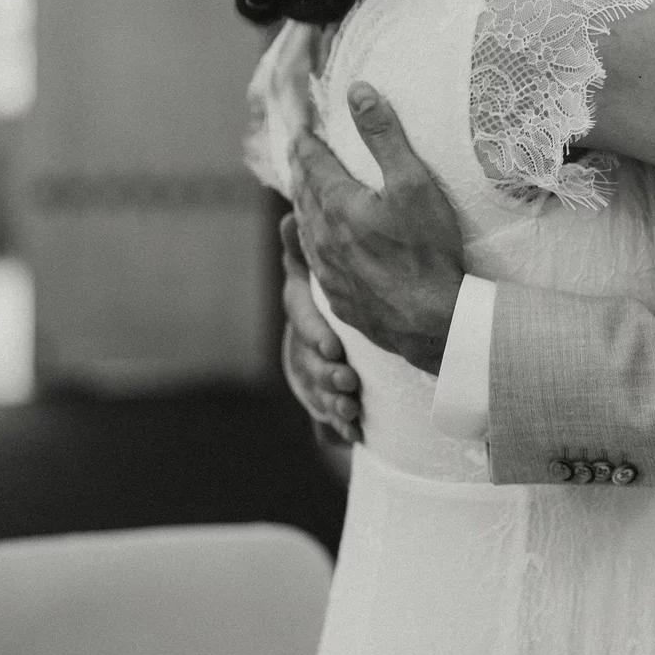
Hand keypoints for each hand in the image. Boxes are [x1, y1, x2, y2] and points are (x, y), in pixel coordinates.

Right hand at [280, 213, 362, 443]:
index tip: (335, 347)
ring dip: (330, 403)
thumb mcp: (330, 261)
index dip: (314, 333)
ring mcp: (309, 370)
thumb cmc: (347, 280)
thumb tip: (289, 218)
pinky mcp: (322, 398)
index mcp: (303, 303)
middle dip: (324, 375)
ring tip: (353, 409)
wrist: (365, 316)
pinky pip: (322, 420)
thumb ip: (311, 245)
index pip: (300, 316)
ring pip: (312, 390)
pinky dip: (334, 429)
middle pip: (303, 361)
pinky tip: (351, 436)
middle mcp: (300, 339)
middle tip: (349, 382)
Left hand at [290, 82, 464, 371]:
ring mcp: (326, 271)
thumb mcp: (413, 183)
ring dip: (305, 206)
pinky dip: (315, 242)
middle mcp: (322, 238)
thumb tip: (358, 91)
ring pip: (306, 229)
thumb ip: (383, 135)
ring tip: (308, 192)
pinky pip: (315, 262)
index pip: (311, 162)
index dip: (306, 141)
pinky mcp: (336, 298)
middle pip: (302, 194)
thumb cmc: (427, 251)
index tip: (303, 127)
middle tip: (301, 153)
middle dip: (302, 169)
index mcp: (336, 205)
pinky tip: (324, 245)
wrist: (434, 321)